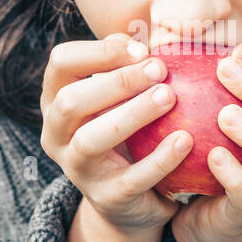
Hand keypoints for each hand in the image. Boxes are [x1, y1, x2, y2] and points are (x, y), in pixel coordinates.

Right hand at [39, 32, 192, 233]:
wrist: (131, 200)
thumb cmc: (128, 131)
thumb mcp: (120, 97)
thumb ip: (126, 67)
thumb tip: (142, 42)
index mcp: (56, 100)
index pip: (60, 63)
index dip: (99, 51)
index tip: (141, 49)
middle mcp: (57, 135)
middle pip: (71, 102)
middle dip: (116, 82)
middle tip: (159, 69)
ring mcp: (77, 170)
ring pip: (91, 140)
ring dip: (131, 114)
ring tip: (170, 97)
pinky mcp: (106, 199)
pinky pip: (131, 179)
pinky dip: (159, 159)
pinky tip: (185, 140)